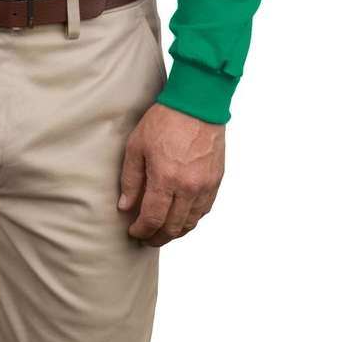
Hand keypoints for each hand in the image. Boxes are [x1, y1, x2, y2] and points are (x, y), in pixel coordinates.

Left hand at [117, 103, 224, 245]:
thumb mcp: (137, 145)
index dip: (141, 230)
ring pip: (190, 224)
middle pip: (172, 228)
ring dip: (174, 232)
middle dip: (157, 237)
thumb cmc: (164, 120)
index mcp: (165, 178)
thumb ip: (130, 179)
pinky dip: (190, 219)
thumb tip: (125, 207)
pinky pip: (203, 211)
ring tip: (162, 231)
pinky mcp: (216, 181)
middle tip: (145, 237)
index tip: (133, 232)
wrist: (197, 104)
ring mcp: (205, 186)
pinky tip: (180, 217)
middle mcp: (188, 187)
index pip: (153, 219)